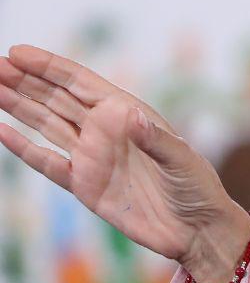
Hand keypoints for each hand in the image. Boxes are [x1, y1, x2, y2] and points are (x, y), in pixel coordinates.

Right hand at [0, 44, 249, 282]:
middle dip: (25, 81)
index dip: (50, 68)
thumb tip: (124, 113)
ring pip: (46, 124)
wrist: (196, 230)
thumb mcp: (181, 160)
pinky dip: (24, 147)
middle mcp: (107, 131)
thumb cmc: (197, 188)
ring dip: (19, 106)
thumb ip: (155, 140)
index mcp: (129, 115)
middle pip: (57, 99)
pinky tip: (1, 131)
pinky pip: (47, 162)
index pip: (82, 84)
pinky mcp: (85, 186)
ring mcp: (93, 158)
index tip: (17, 52)